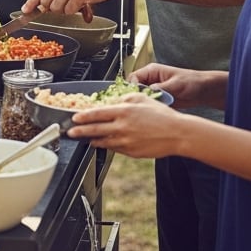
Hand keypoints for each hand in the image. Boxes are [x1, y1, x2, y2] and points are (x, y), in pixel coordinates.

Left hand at [18, 0, 114, 20]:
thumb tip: (46, 5)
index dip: (31, 2)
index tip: (25, 10)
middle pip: (46, 2)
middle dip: (54, 8)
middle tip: (66, 5)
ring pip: (56, 8)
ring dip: (66, 10)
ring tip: (77, 2)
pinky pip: (69, 11)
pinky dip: (75, 11)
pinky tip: (83, 3)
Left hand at [65, 94, 183, 156]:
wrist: (179, 134)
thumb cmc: (162, 115)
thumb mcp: (141, 98)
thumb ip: (123, 99)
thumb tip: (111, 103)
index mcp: (123, 111)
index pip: (96, 114)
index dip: (83, 117)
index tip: (74, 118)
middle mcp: (122, 127)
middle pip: (94, 129)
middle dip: (79, 131)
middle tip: (71, 132)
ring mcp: (126, 141)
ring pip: (103, 141)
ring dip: (92, 140)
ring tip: (85, 139)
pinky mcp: (131, 152)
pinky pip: (114, 148)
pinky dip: (107, 145)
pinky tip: (103, 143)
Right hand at [129, 63, 225, 108]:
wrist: (206, 92)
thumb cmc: (193, 81)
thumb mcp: (176, 84)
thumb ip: (161, 88)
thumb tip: (148, 91)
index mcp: (152, 71)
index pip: (133, 78)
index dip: (132, 87)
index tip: (136, 95)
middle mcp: (151, 81)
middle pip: (134, 89)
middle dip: (137, 97)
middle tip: (142, 104)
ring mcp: (154, 91)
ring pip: (141, 98)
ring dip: (145, 104)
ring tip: (151, 108)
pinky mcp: (159, 100)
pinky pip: (150, 105)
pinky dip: (151, 109)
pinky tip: (155, 112)